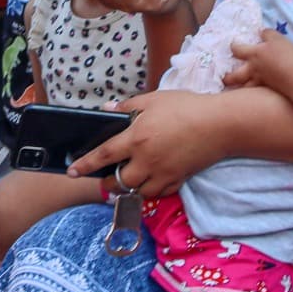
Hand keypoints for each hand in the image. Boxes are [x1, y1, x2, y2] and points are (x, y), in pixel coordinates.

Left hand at [66, 90, 226, 195]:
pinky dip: (150, 190)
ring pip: (138, 191)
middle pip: (118, 182)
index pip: (103, 155)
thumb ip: (128, 105)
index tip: (72, 172)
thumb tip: (107, 110)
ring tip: (125, 180)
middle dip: (107, 183)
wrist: (220, 124)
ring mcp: (163, 173)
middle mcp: (146, 160)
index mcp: (136, 138)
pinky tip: (148, 181)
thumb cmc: (186, 107)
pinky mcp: (178, 180)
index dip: (84, 164)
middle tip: (104, 178)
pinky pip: (158, 193)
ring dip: (128, 188)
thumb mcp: (154, 99)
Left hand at [226, 27, 292, 90]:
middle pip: (235, 76)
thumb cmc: (286, 55)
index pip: (237, 50)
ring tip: (237, 89)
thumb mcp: (277, 38)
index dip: (233, 47)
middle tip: (224, 78)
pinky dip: (254, 94)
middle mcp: (253, 70)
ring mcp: (260, 82)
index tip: (232, 46)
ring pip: (245, 87)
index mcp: (254, 54)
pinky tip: (255, 95)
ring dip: (240, 88)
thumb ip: (267, 33)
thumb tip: (261, 32)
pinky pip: (258, 93)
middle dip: (228, 77)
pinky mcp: (269, 91)